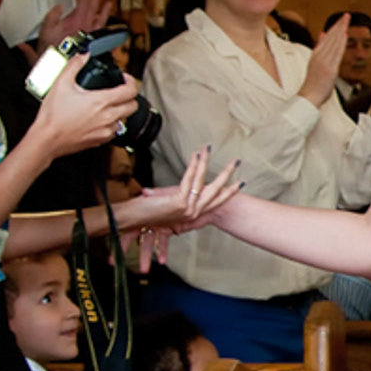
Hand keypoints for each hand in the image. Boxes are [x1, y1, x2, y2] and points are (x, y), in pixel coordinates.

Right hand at [27, 54, 139, 156]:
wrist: (47, 139)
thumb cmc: (52, 115)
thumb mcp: (61, 84)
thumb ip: (74, 66)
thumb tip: (83, 56)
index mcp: (101, 101)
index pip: (130, 90)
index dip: (131, 81)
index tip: (125, 79)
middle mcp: (108, 116)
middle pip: (133, 105)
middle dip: (129, 97)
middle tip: (119, 92)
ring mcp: (106, 130)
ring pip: (124, 119)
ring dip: (120, 111)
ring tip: (107, 106)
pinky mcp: (101, 140)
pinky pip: (114, 131)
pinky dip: (112, 124)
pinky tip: (100, 119)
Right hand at [36, 0, 111, 54]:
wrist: (61, 68)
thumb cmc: (52, 52)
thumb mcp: (45, 31)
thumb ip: (52, 17)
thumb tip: (58, 7)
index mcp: (75, 20)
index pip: (83, 0)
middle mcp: (86, 26)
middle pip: (94, 6)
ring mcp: (91, 35)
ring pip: (100, 18)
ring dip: (104, 8)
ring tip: (108, 1)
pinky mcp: (93, 44)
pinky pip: (102, 32)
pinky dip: (104, 26)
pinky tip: (106, 24)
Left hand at [118, 145, 242, 243]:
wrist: (129, 222)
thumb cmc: (143, 217)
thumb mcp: (162, 211)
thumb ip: (168, 203)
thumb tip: (164, 193)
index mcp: (192, 215)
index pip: (216, 201)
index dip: (229, 191)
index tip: (240, 183)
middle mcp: (194, 212)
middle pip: (216, 190)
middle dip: (227, 174)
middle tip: (236, 162)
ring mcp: (188, 208)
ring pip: (202, 181)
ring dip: (205, 162)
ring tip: (208, 149)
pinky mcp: (180, 203)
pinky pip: (189, 180)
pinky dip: (192, 166)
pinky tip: (195, 156)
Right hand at [299, 12, 346, 107]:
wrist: (309, 97)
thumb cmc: (313, 84)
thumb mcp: (316, 63)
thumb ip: (320, 49)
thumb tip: (323, 34)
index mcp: (316, 55)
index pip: (326, 38)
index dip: (334, 28)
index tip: (341, 20)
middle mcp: (319, 56)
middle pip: (330, 37)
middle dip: (339, 25)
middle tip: (346, 15)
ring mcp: (324, 62)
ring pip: (333, 43)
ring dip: (340, 30)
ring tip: (346, 20)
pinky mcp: (329, 69)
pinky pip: (336, 53)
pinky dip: (340, 43)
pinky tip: (344, 35)